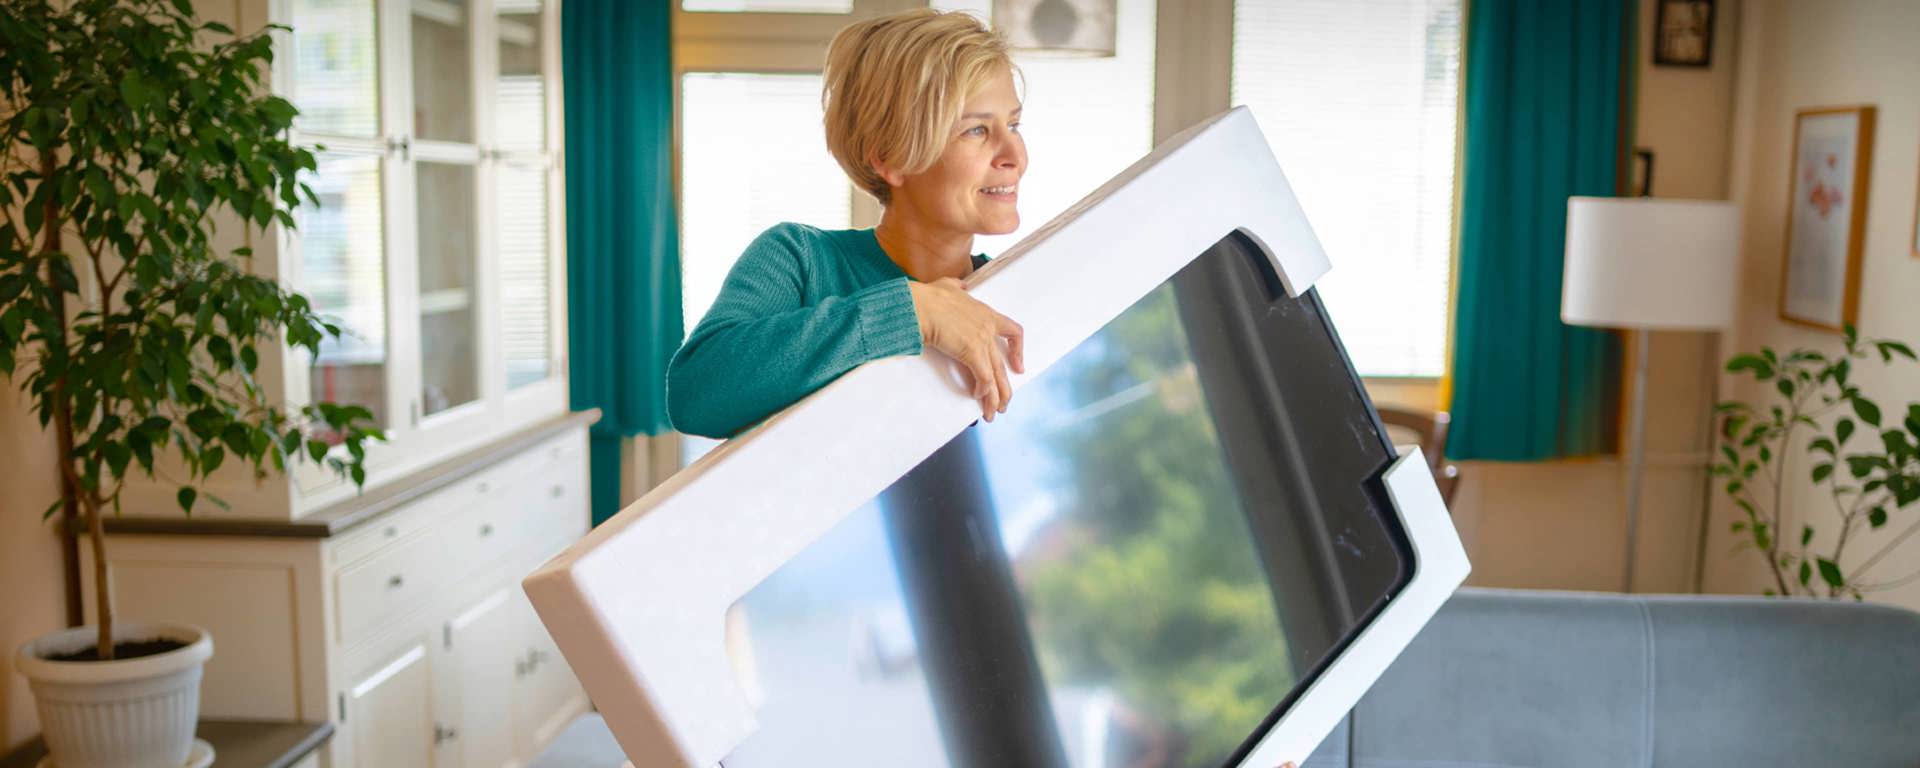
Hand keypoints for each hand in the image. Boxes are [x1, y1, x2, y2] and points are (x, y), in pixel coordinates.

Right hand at [908, 277, 1024, 421]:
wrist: (918, 306)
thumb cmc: (927, 297)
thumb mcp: (947, 285)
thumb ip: (956, 287)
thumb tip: (961, 285)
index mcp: (985, 313)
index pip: (1013, 331)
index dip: (1017, 351)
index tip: (1017, 366)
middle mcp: (988, 327)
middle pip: (1003, 364)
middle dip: (1004, 388)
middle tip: (1003, 404)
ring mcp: (981, 339)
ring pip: (995, 374)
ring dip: (995, 397)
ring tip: (993, 413)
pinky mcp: (971, 351)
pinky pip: (983, 377)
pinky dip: (982, 390)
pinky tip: (977, 397)